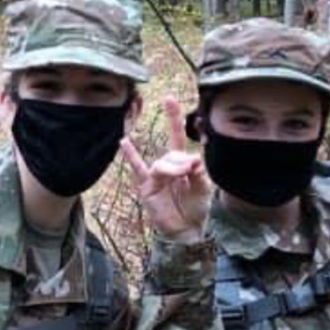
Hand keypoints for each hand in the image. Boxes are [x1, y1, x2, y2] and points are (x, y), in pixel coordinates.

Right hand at [120, 96, 211, 241]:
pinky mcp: (147, 187)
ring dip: (173, 168)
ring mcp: (156, 176)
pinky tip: (124, 143)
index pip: (177, 136)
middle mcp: (167, 166)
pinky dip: (131, 156)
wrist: (188, 230)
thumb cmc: (196, 208)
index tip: (169, 99)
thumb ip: (199, 173)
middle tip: (192, 169)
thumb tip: (193, 158)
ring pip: (162, 164)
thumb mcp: (204, 188)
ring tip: (183, 176)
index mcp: (182, 163)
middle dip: (182, 160)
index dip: (174, 118)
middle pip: (173, 152)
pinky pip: (138, 169)